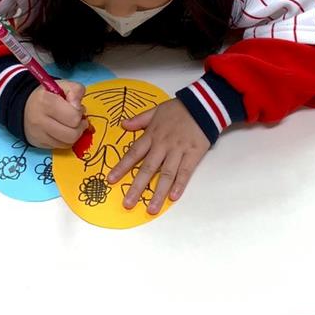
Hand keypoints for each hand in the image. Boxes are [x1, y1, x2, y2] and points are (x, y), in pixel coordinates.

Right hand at [23, 81, 87, 149]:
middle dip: (80, 126)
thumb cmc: (47, 95)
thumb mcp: (62, 85)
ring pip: (68, 143)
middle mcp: (40, 120)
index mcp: (46, 102)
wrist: (24, 106)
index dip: (79, 112)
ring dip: (75, 134)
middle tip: (77, 118)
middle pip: (72, 134)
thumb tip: (79, 108)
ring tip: (72, 125)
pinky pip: (61, 147)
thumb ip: (76, 90)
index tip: (75, 107)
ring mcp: (39, 134)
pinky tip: (64, 130)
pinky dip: (66, 140)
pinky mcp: (39, 144)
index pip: (73, 117)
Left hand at [107, 98, 208, 213]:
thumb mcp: (156, 110)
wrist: (204, 105)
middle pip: (147, 168)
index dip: (122, 167)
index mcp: (152, 135)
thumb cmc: (179, 108)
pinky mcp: (193, 154)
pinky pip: (185, 172)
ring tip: (151, 209)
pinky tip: (173, 197)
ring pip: (166, 174)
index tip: (111, 180)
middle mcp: (163, 145)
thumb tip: (123, 125)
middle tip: (128, 203)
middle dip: (137, 187)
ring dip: (158, 192)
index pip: (134, 153)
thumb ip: (140, 119)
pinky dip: (179, 185)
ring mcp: (178, 151)